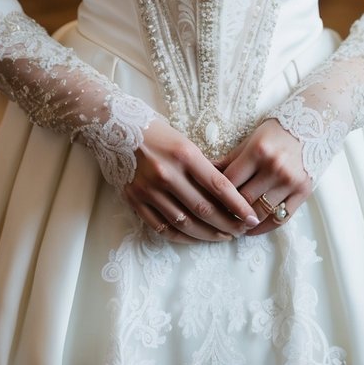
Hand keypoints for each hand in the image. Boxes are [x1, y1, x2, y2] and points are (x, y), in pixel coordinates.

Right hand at [122, 120, 259, 242]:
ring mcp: (149, 189)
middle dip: (228, 224)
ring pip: (184, 222)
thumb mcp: (182, 140)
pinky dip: (181, 236)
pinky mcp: (134, 200)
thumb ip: (202, 165)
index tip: (251, 216)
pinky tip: (194, 237)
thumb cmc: (154, 131)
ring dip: (207, 234)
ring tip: (223, 236)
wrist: (112, 127)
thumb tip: (227, 188)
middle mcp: (167, 173)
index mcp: (183, 154)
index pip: (218, 186)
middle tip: (242, 231)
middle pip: (204, 209)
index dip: (238, 205)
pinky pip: (162, 227)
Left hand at [216, 118, 310, 235]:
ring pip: (260, 212)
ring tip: (232, 224)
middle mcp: (275, 167)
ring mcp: (290, 182)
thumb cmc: (277, 131)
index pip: (230, 181)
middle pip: (243, 199)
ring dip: (244, 221)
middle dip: (228, 209)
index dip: (216, 193)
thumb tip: (206, 172)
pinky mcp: (303, 192)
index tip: (208, 200)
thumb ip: (231, 159)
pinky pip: (280, 219)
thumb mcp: (251, 139)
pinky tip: (252, 229)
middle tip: (218, 215)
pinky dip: (263, 227)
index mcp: (258, 151)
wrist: (312, 124)